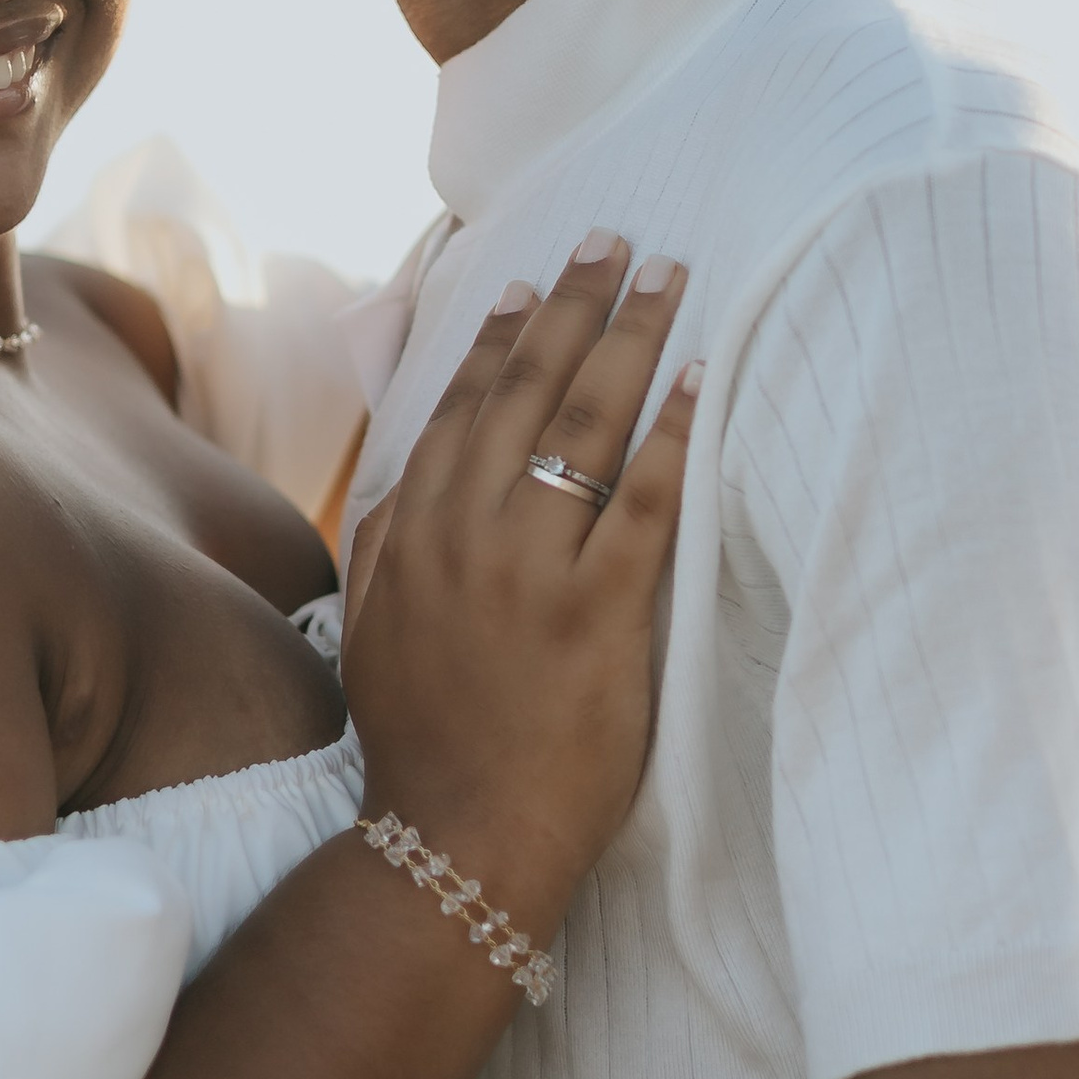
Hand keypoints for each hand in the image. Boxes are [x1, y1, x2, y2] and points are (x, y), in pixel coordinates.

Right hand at [341, 241, 696, 925]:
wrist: (456, 838)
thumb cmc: (422, 742)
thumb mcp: (375, 627)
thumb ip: (388, 540)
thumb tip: (406, 472)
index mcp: (411, 532)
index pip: (459, 407)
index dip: (501, 337)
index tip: (534, 281)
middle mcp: (464, 535)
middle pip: (524, 392)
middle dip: (574, 307)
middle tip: (615, 240)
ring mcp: (529, 572)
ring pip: (582, 427)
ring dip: (631, 340)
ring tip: (670, 279)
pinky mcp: (596, 614)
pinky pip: (643, 503)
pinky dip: (674, 433)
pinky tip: (704, 379)